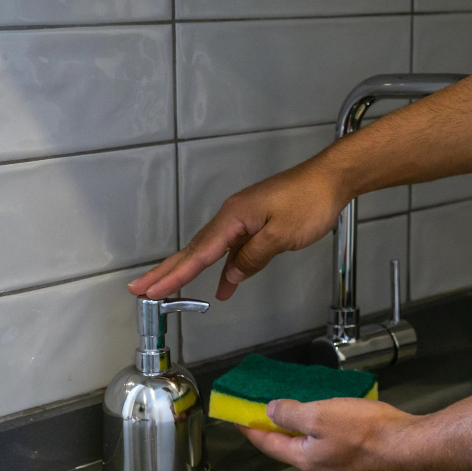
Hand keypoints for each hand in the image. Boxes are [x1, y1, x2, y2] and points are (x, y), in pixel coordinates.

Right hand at [128, 159, 347, 300]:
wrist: (331, 179)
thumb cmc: (310, 201)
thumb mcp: (281, 235)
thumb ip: (253, 258)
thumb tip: (230, 276)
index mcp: (233, 217)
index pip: (198, 253)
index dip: (175, 275)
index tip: (153, 291)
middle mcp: (232, 216)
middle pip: (194, 249)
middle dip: (167, 271)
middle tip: (141, 289)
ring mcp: (243, 218)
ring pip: (209, 248)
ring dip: (188, 268)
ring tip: (165, 287)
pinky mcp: (255, 222)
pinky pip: (230, 247)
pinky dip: (222, 265)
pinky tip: (223, 282)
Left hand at [238, 398, 422, 470]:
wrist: (410, 448)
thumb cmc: (365, 431)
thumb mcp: (321, 414)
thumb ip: (291, 412)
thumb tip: (270, 411)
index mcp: (305, 458)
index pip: (268, 444)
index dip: (252, 428)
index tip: (239, 417)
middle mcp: (320, 470)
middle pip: (291, 447)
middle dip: (279, 428)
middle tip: (271, 407)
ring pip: (314, 447)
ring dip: (305, 430)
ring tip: (306, 408)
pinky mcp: (361, 465)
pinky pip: (335, 447)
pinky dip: (327, 432)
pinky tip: (338, 419)